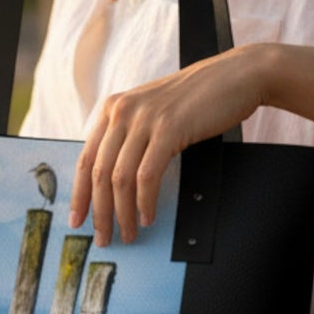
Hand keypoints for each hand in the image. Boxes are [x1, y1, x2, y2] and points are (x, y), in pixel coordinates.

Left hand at [70, 46, 268, 245]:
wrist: (235, 76)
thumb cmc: (198, 99)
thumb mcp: (153, 112)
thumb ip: (131, 137)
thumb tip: (115, 180)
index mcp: (113, 109)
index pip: (85, 158)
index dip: (79, 194)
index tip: (77, 219)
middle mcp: (122, 111)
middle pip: (99, 172)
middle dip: (99, 212)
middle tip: (104, 237)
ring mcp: (144, 119)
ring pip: (120, 178)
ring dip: (122, 213)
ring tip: (128, 233)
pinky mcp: (168, 129)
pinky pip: (147, 176)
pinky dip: (145, 202)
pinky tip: (147, 216)